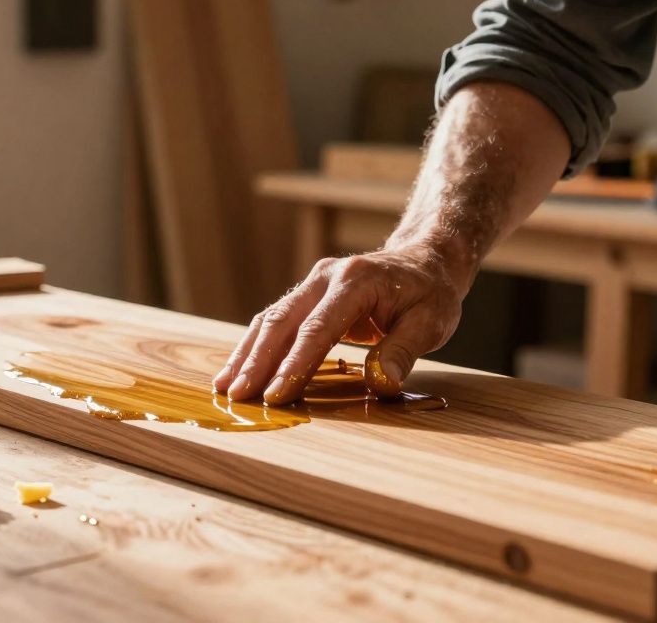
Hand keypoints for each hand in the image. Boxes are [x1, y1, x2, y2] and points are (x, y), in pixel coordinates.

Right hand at [212, 244, 467, 405]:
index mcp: (355, 282)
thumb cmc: (430, 294)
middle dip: (256, 362)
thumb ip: (403, 351)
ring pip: (270, 320)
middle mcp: (326, 277)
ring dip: (246, 354)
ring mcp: (312, 283)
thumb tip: (381, 382)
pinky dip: (255, 347)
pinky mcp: (306, 295)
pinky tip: (238, 370)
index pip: (318, 328)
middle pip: (282, 322)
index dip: (294, 364)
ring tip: (225, 387)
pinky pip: (275, 321)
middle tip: (237, 396)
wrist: (424, 260)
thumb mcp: (431, 322)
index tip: (275, 395)